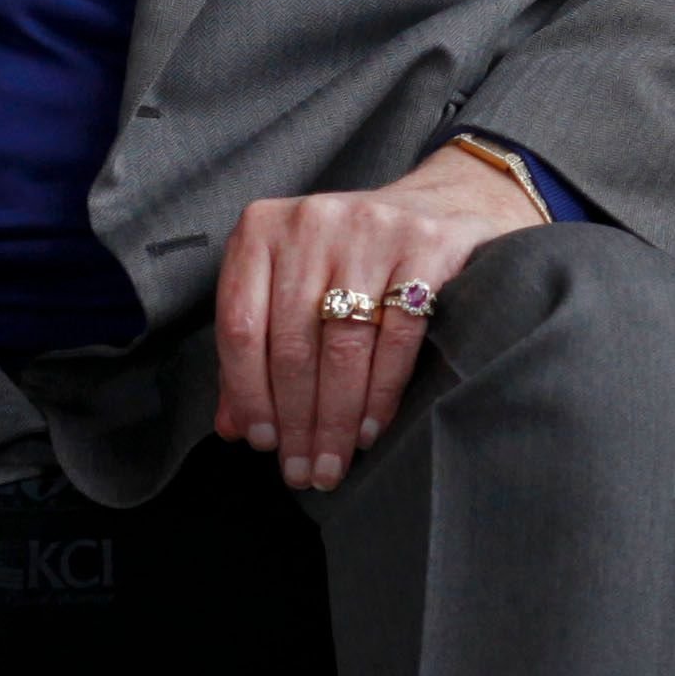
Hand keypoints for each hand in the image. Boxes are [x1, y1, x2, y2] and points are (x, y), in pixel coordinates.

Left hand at [213, 142, 549, 494]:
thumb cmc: (351, 258)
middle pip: (292, 345)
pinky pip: (396, 338)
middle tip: (303, 471)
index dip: (248, 394)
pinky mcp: (423, 247)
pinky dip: (380, 393)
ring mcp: (369, 230)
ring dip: (337, 420)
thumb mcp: (292, 286)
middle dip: (296, 421)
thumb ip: (258, 348)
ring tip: (333, 463)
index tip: (262, 443)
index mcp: (260, 229)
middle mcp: (310, 223)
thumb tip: (232, 426)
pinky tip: (372, 430)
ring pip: (342, 348)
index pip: (240, 327)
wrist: (442, 204)